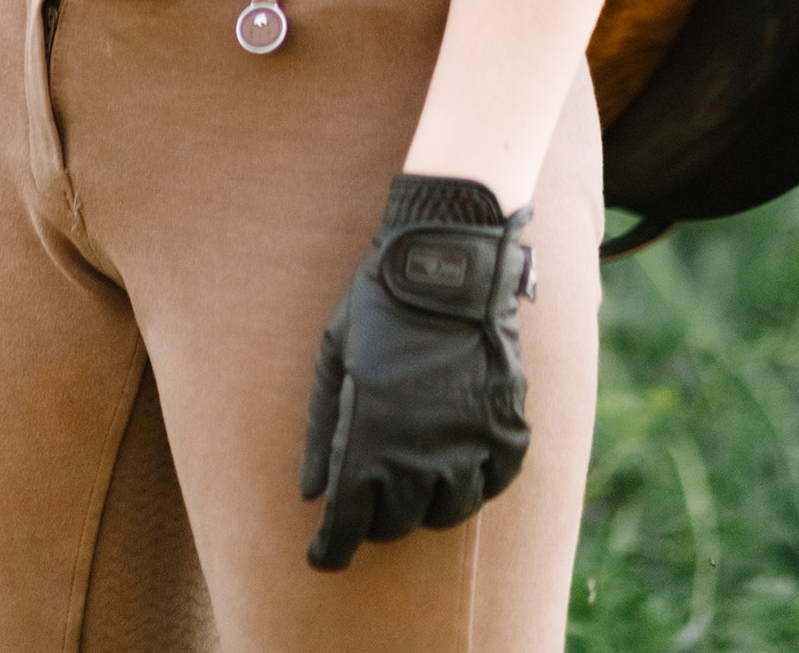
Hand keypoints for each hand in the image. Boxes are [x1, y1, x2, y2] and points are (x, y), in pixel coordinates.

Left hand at [302, 173, 534, 571]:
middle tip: (366, 500)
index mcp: (371, 434)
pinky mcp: (507, 429)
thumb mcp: (334, 356)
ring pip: (448, 511)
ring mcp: (470, 444)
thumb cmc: (378, 304)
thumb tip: (310, 492)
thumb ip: (320, 429)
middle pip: (398, 521)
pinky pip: (494, 483)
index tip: (322, 556)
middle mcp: (422, 452)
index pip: (350, 519)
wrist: (448, 262)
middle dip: (376, 518)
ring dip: (426, 504)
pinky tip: (457, 463)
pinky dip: (474, 482)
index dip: (333, 547)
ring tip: (411, 481)